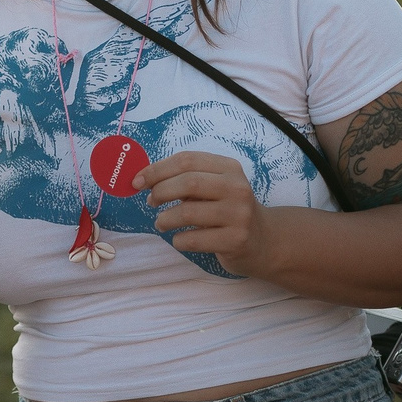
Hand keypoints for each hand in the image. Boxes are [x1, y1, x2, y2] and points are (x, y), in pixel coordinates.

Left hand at [135, 151, 284, 275]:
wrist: (263, 241)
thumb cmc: (228, 211)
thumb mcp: (214, 189)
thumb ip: (186, 181)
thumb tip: (144, 179)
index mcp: (229, 168)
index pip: (187, 160)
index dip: (157, 169)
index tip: (137, 181)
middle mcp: (237, 188)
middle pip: (188, 182)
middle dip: (160, 192)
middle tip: (150, 202)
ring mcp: (238, 215)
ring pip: (187, 212)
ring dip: (165, 219)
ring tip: (161, 223)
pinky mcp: (235, 240)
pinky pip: (193, 239)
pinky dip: (178, 240)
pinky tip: (180, 239)